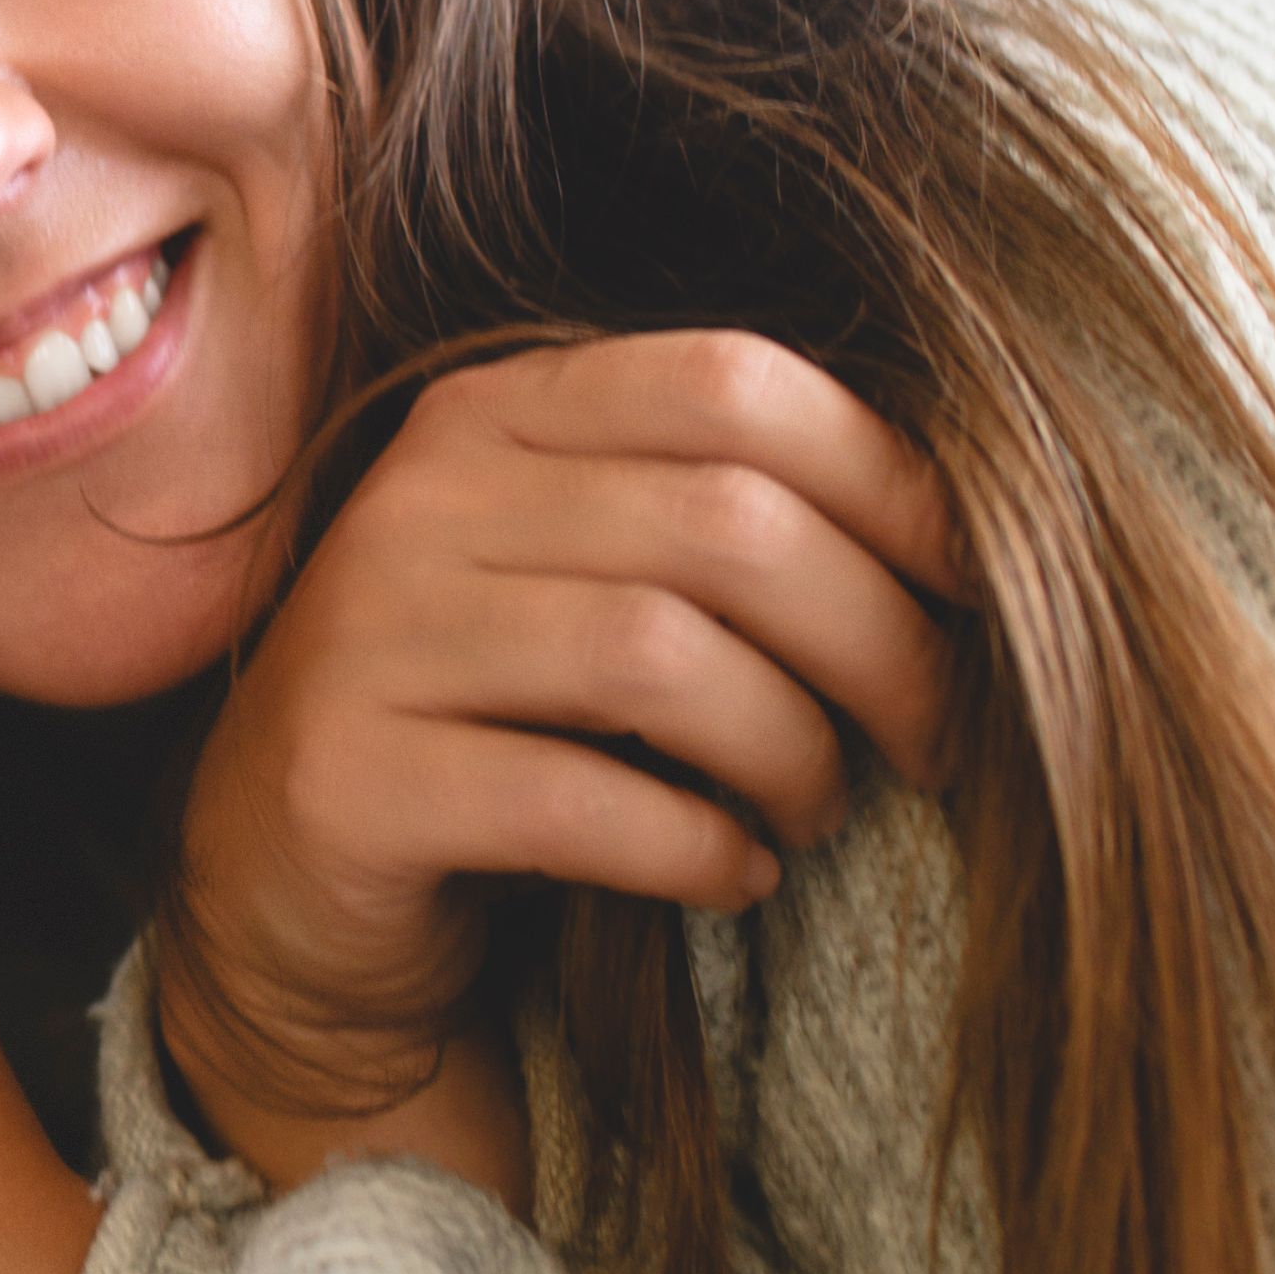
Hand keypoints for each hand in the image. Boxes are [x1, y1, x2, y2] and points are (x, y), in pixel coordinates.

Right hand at [172, 330, 964, 1194]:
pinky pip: (577, 801)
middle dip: (877, 644)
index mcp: (494, 412)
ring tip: (814, 810)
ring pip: (661, 657)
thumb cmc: (505, 720)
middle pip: (726, 524)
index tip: (972, 594)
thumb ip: (721, 514)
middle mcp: (416, 498)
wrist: (296, 890)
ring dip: (791, 752)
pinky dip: (696, 848)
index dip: (892, 484)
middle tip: (926, 740)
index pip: (732, 384)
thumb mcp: (595, 576)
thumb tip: (978, 531)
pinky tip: (730, 875)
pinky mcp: (347, 780)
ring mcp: (367, 636)